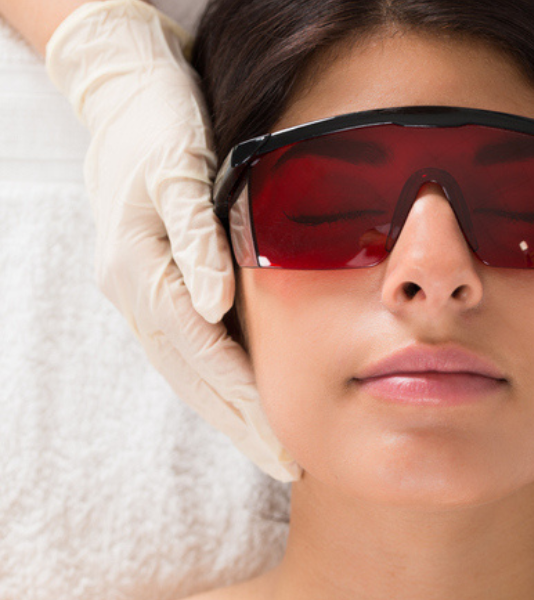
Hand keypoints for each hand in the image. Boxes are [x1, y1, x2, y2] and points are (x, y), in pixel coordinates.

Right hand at [45, 0, 299, 480]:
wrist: (125, 98)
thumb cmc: (160, 125)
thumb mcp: (181, 167)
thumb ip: (195, 234)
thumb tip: (214, 302)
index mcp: (141, 270)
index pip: (202, 352)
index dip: (245, 400)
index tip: (284, 440)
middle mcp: (136, 291)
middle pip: (194, 375)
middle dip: (242, 425)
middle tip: (287, 466)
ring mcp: (140, 292)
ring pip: (188, 370)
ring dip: (230, 413)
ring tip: (272, 449)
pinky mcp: (154, 285)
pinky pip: (187, 347)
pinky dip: (217, 381)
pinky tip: (245, 400)